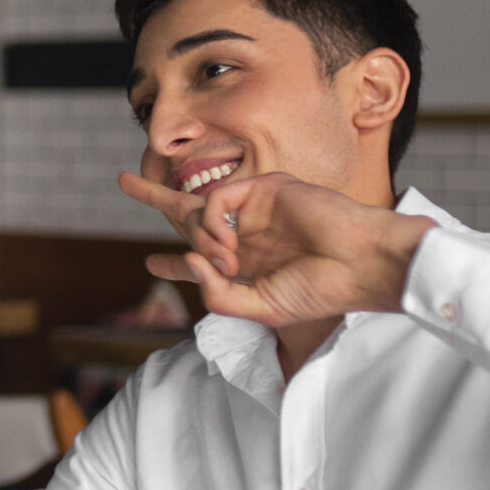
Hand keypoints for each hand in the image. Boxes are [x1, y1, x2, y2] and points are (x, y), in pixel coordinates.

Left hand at [118, 169, 434, 328]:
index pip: (203, 258)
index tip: (153, 264)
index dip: (176, 262)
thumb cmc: (322, 290)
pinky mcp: (265, 189)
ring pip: (199, 212)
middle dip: (156, 198)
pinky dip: (211, 223)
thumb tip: (188, 261)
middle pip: (191, 214)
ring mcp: (256, 209)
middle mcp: (249, 233)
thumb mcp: (260, 309)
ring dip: (199, 240)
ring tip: (225, 261)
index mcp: (250, 263)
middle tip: (125, 181)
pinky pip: (216, 199)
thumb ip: (218, 295)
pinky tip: (227, 245)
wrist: (364, 267)